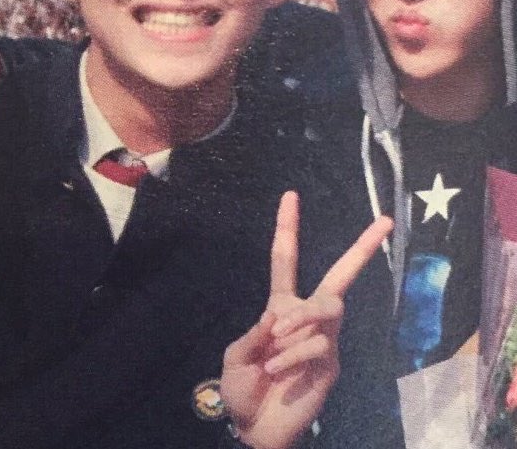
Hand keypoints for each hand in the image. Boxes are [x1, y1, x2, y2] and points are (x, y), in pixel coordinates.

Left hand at [220, 191, 392, 448]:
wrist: (256, 431)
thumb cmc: (242, 390)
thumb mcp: (236, 357)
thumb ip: (254, 333)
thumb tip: (280, 314)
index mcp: (280, 306)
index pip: (285, 259)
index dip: (287, 227)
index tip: (290, 195)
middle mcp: (307, 316)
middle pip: (338, 275)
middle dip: (362, 247)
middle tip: (385, 222)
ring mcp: (324, 339)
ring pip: (328, 306)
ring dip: (300, 318)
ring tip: (276, 341)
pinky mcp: (331, 363)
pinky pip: (319, 343)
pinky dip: (293, 352)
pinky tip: (277, 367)